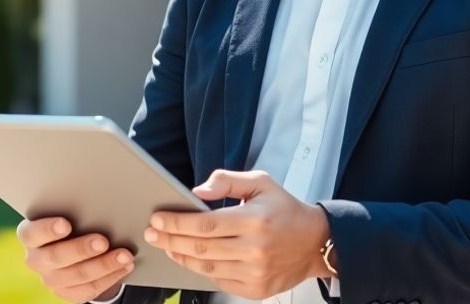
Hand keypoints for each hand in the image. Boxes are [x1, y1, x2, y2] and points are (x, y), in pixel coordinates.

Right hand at [17, 216, 135, 302]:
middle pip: (56, 257)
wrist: (74, 249)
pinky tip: (124, 267)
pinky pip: (89, 289)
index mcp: (30, 235)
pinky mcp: (66, 293)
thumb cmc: (73, 222)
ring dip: (104, 265)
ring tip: (124, 255)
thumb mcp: (68, 212)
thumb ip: (74, 208)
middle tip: (103, 241)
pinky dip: (109, 278)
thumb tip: (99, 198)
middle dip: (82, 249)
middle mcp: (36, 259)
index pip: (32, 233)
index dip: (47, 229)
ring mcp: (50, 279)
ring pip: (77, 275)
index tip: (65, 224)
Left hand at [144, 169, 331, 299]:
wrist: (316, 242)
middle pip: (200, 248)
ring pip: (206, 268)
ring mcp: (255, 273)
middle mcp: (255, 250)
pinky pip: (219, 282)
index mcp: (254, 220)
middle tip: (153, 233)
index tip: (158, 218)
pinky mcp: (256, 290)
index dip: (176, 222)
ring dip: (181, 256)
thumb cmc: (285, 209)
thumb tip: (198, 190)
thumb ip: (228, 180)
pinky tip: (191, 259)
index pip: (205, 224)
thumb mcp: (261, 182)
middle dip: (170, 240)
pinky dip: (201, 271)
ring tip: (167, 245)